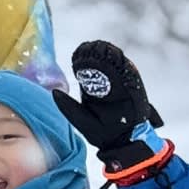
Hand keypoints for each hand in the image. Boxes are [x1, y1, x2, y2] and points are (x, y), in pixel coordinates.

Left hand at [49, 40, 163, 169]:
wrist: (125, 143)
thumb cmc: (102, 134)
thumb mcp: (82, 121)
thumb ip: (69, 107)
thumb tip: (54, 92)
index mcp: (94, 91)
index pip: (89, 71)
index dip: (85, 60)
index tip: (81, 51)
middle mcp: (108, 87)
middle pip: (104, 66)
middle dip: (99, 54)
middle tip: (93, 45)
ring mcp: (122, 87)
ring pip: (117, 67)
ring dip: (112, 56)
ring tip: (104, 47)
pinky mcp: (134, 90)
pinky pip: (130, 75)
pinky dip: (125, 65)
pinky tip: (119, 57)